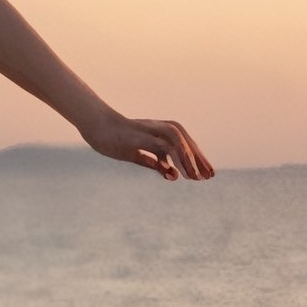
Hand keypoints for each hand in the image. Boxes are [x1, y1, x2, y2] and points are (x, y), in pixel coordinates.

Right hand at [83, 114, 215, 181]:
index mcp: (160, 132)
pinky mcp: (143, 136)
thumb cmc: (116, 140)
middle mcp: (160, 129)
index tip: (206, 175)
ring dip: (189, 160)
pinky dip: (174, 157)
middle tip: (209, 177)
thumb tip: (172, 175)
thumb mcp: (138, 154)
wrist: (97, 128)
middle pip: (187, 143)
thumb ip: (156, 163)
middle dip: (199, 160)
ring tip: (197, 178)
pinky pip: (164, 146)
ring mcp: (152, 131)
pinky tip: (179, 173)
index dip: (197, 159)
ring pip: (179, 143)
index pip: (185, 145)